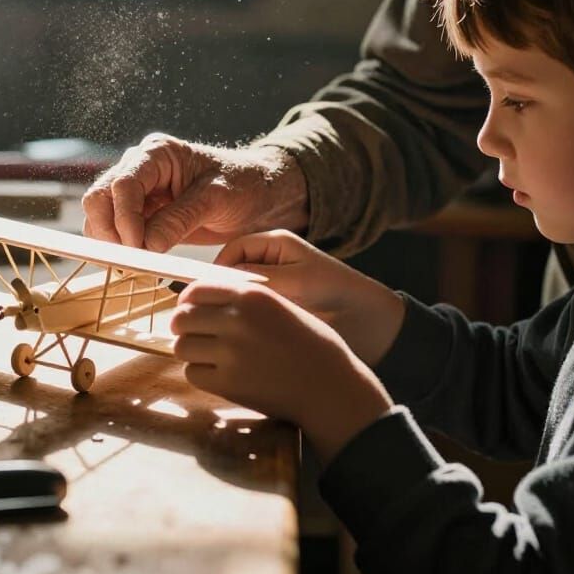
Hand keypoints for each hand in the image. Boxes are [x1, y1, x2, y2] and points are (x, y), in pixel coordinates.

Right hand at [82, 133, 307, 251]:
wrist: (255, 194)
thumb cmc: (241, 185)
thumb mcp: (217, 198)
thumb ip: (181, 219)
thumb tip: (146, 245)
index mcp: (157, 153)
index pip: (124, 184)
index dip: (125, 218)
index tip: (138, 248)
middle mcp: (138, 167)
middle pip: (99, 197)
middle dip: (108, 230)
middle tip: (130, 259)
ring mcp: (136, 191)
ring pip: (100, 215)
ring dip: (109, 241)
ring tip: (135, 264)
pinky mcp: (139, 214)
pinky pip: (113, 230)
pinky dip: (117, 248)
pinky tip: (137, 261)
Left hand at [171, 281, 391, 464]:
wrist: (330, 386)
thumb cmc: (309, 343)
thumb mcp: (279, 304)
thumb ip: (242, 298)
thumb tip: (201, 298)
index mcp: (250, 295)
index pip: (195, 290)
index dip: (187, 301)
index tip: (190, 309)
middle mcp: (237, 320)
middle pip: (181, 318)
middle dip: (183, 327)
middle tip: (195, 334)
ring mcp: (231, 353)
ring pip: (182, 347)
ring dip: (191, 351)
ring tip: (208, 355)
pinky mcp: (229, 384)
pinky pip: (192, 374)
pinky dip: (200, 374)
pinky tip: (218, 374)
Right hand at [214, 231, 405, 366]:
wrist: (368, 320)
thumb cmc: (335, 290)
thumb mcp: (298, 281)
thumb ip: (260, 279)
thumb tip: (220, 282)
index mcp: (274, 243)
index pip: (232, 250)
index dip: (216, 269)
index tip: (205, 291)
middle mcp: (269, 259)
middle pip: (230, 270)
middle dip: (220, 288)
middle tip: (209, 310)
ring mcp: (271, 283)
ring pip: (238, 291)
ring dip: (230, 305)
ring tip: (223, 323)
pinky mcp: (274, 304)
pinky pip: (249, 307)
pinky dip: (242, 317)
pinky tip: (239, 331)